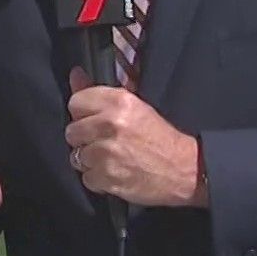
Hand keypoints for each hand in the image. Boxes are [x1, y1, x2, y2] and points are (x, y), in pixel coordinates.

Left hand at [65, 68, 205, 207]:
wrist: (184, 169)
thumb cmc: (161, 138)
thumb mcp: (135, 106)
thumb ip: (99, 92)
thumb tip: (75, 76)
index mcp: (118, 101)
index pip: (75, 102)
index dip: (83, 113)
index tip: (93, 120)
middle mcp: (110, 125)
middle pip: (72, 132)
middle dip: (85, 138)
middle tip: (104, 141)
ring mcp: (106, 153)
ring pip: (76, 157)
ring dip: (90, 160)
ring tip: (111, 158)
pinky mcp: (107, 178)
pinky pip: (87, 178)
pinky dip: (98, 179)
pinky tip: (114, 173)